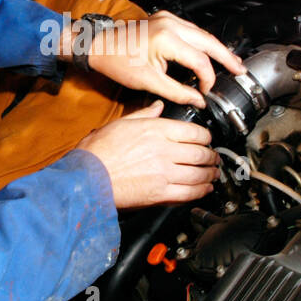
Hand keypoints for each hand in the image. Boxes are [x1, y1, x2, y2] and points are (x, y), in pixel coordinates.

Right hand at [76, 101, 219, 207]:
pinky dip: (201, 192)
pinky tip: (204, 190)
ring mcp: (163, 173)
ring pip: (198, 174)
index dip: (205, 137)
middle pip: (200, 153)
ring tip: (213, 174)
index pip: (194, 132)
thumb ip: (144, 114)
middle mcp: (163, 151)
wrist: (87, 178)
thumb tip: (158, 107)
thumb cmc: (98, 151)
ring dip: (210, 175)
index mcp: (156, 131)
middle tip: (214, 158)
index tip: (207, 140)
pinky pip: (188, 193)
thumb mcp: (121, 123)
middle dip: (211, 156)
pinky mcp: (160, 194)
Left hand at [82, 10, 245, 107]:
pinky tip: (210, 51)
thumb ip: (177, 92)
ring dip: (216, 49)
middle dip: (227, 57)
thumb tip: (198, 100)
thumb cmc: (117, 61)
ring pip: (202, 33)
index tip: (206, 92)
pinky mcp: (165, 18)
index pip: (200, 61)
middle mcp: (171, 24)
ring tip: (231, 62)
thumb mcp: (148, 82)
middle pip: (209, 41)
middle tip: (241, 70)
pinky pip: (191, 30)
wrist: (98, 45)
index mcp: (167, 39)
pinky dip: (203, 42)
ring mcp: (168, 18)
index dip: (207, 79)